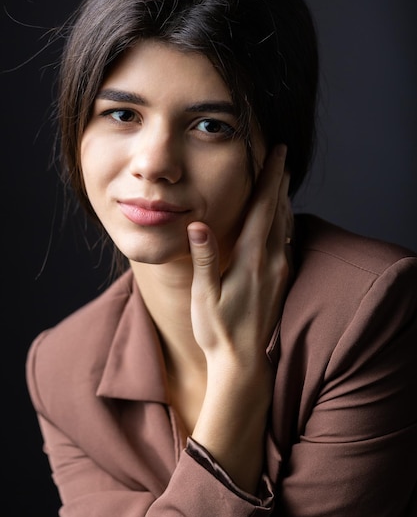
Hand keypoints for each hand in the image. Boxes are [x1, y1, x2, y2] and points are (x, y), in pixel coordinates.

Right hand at [187, 143, 291, 367]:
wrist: (244, 363)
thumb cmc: (218, 330)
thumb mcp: (204, 295)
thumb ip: (204, 258)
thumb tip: (197, 223)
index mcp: (251, 260)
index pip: (263, 208)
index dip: (270, 178)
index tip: (278, 153)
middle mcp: (271, 261)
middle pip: (279, 211)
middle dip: (280, 181)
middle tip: (283, 156)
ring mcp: (279, 271)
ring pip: (285, 225)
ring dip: (284, 200)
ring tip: (282, 180)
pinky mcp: (281, 281)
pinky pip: (286, 241)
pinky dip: (284, 222)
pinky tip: (282, 219)